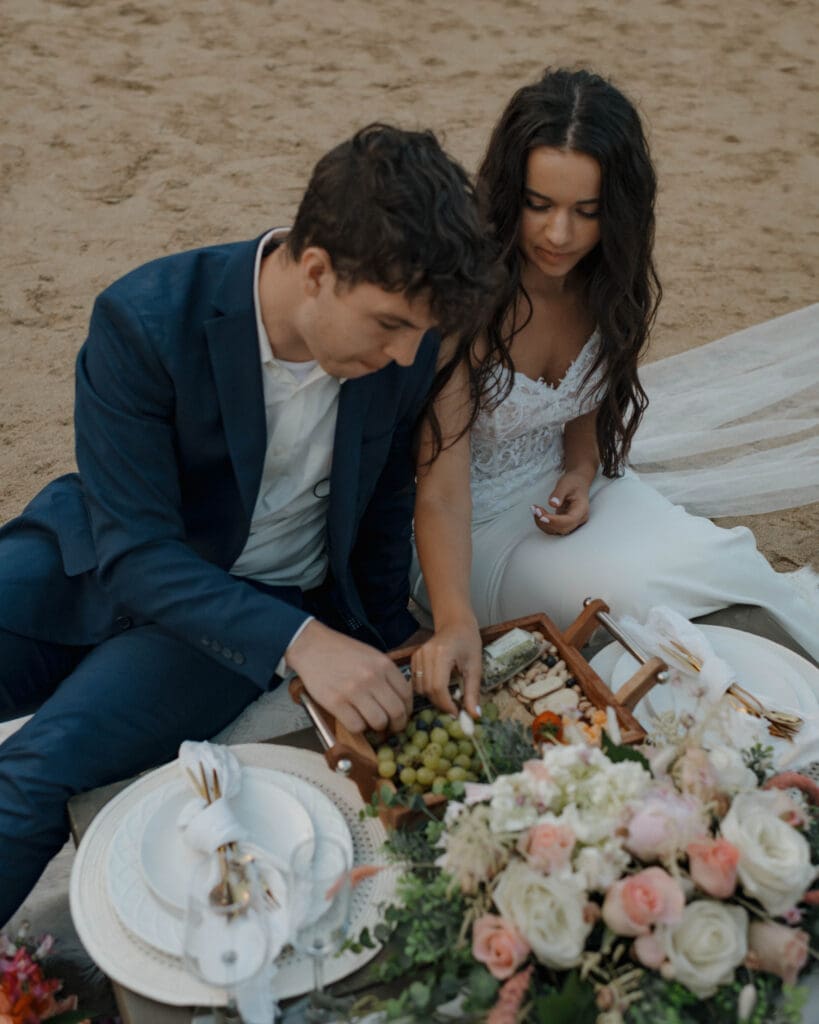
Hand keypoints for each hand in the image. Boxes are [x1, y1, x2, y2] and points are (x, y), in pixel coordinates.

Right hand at [285, 620, 411, 733]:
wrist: (312, 646)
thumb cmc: (343, 652)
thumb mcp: (371, 655)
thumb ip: (387, 675)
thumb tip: (400, 700)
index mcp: (384, 664)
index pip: (406, 695)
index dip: (407, 710)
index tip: (402, 715)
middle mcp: (372, 678)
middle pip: (396, 712)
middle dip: (397, 724)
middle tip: (391, 727)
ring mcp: (354, 691)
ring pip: (378, 722)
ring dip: (377, 727)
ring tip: (371, 723)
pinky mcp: (336, 702)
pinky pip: (356, 726)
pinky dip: (358, 727)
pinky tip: (354, 719)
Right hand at [409, 615, 482, 718]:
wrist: (456, 624)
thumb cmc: (468, 643)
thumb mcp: (475, 667)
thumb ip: (473, 692)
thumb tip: (474, 716)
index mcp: (442, 654)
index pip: (438, 687)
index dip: (446, 705)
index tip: (457, 713)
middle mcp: (425, 654)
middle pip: (427, 690)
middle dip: (441, 704)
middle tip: (454, 708)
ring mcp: (417, 655)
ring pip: (419, 688)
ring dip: (433, 698)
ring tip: (447, 698)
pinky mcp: (413, 658)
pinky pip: (416, 681)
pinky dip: (426, 690)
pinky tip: (438, 689)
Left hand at [531, 471, 590, 535]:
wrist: (578, 482)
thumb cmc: (573, 482)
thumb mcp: (565, 484)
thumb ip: (559, 494)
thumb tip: (552, 504)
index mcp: (581, 509)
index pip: (570, 520)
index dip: (555, 521)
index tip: (542, 516)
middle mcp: (578, 519)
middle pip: (563, 528)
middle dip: (547, 522)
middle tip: (535, 510)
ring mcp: (572, 522)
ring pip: (556, 530)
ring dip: (542, 523)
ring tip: (534, 509)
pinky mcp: (564, 523)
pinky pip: (553, 528)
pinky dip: (543, 523)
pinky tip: (537, 513)